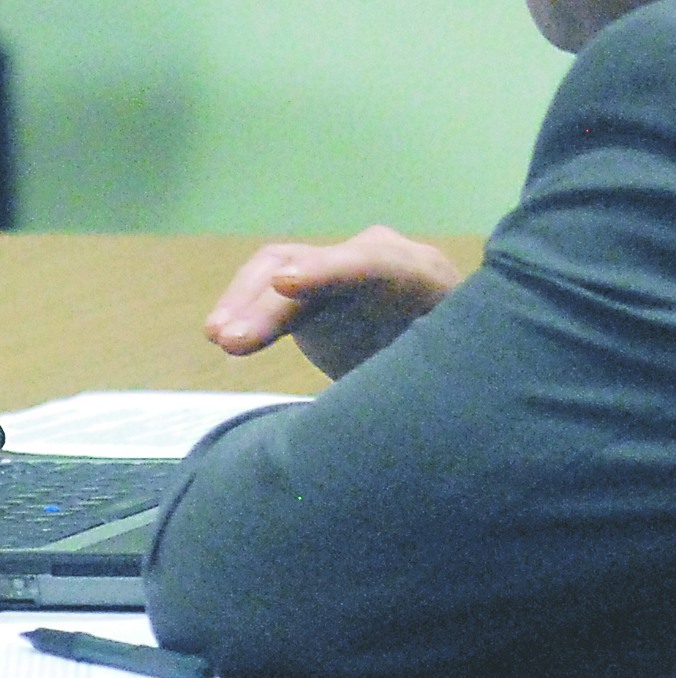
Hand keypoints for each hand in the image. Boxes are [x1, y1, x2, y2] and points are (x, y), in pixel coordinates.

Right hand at [204, 226, 463, 380]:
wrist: (455, 358)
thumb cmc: (454, 374)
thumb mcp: (443, 377)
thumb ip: (413, 378)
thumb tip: (387, 418)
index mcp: (426, 279)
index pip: (380, 265)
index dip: (334, 270)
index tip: (287, 285)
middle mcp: (385, 258)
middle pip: (321, 267)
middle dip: (274, 300)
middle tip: (230, 340)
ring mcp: (346, 267)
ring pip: (286, 267)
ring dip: (247, 301)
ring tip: (218, 337)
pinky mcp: (315, 287)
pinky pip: (273, 284)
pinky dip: (245, 307)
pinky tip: (221, 334)